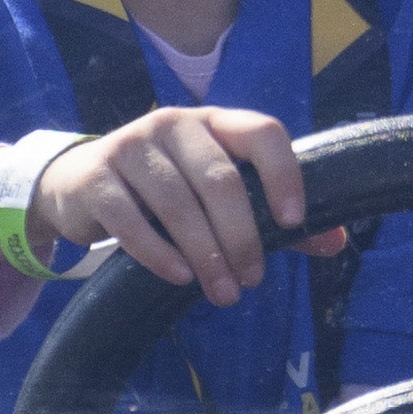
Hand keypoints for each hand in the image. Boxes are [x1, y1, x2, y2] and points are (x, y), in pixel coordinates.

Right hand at [44, 101, 317, 311]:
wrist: (77, 185)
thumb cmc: (163, 189)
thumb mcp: (215, 192)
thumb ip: (270, 212)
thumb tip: (335, 241)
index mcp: (214, 122)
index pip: (262, 132)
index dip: (284, 174)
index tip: (294, 221)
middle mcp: (174, 124)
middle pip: (221, 180)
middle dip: (242, 237)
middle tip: (251, 280)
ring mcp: (130, 147)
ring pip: (178, 204)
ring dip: (206, 255)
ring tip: (222, 292)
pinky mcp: (95, 179)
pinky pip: (131, 221)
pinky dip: (160, 255)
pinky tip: (180, 278)